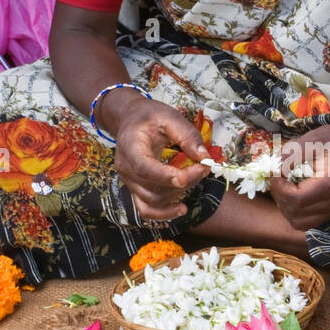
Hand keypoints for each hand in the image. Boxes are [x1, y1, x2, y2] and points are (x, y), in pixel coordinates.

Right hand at [112, 97, 209, 221]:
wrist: (130, 120)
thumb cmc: (149, 116)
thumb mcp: (170, 116)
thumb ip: (187, 135)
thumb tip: (204, 157)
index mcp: (130, 146)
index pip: (144, 167)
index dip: (164, 176)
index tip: (185, 177)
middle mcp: (126, 168)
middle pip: (153, 187)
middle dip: (183, 182)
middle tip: (204, 167)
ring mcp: (129, 182)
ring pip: (153, 200)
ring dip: (179, 193)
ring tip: (197, 176)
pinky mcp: (135, 190)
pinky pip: (146, 210)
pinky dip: (164, 213)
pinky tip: (181, 208)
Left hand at [268, 115, 329, 230]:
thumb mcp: (312, 140)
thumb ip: (291, 154)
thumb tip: (273, 168)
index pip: (296, 199)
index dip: (279, 188)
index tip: (275, 173)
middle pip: (295, 212)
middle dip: (279, 196)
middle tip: (277, 179)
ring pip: (299, 222)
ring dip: (285, 207)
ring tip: (284, 188)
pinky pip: (308, 222)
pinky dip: (295, 213)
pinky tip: (293, 196)